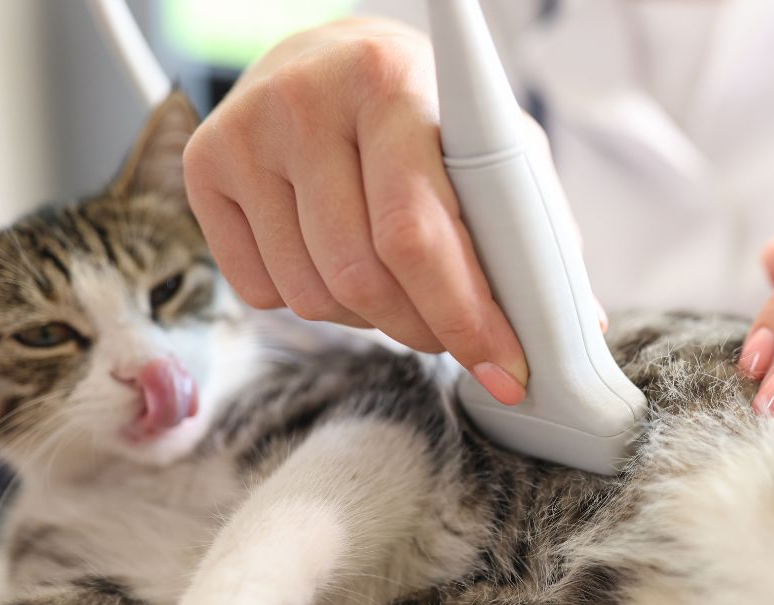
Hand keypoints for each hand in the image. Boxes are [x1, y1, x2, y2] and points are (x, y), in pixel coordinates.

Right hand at [183, 19, 534, 402]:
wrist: (327, 64)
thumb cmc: (422, 114)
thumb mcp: (489, 146)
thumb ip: (526, 227)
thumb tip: (570, 324)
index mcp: (391, 84)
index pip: (416, 232)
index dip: (464, 317)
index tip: (505, 369)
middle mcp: (305, 101)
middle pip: (361, 277)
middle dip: (423, 330)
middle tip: (453, 335)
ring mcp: (244, 136)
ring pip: (313, 296)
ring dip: (370, 320)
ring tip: (395, 284)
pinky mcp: (203, 169)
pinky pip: (262, 293)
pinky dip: (314, 303)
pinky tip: (334, 261)